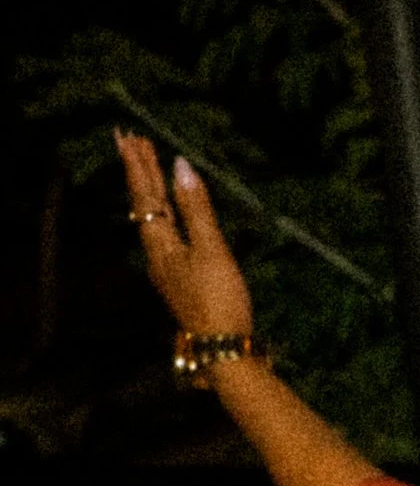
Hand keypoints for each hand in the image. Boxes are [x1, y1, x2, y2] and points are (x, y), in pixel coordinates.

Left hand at [115, 132, 253, 350]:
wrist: (222, 346)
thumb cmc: (218, 298)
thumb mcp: (211, 250)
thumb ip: (197, 208)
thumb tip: (181, 166)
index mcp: (161, 243)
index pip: (146, 196)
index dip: (140, 167)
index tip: (131, 138)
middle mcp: (156, 252)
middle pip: (144, 205)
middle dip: (139, 173)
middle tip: (131, 142)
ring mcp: (166, 266)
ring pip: (152, 219)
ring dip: (150, 190)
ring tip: (147, 168)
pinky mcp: (179, 277)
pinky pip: (164, 232)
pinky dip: (163, 211)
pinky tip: (167, 213)